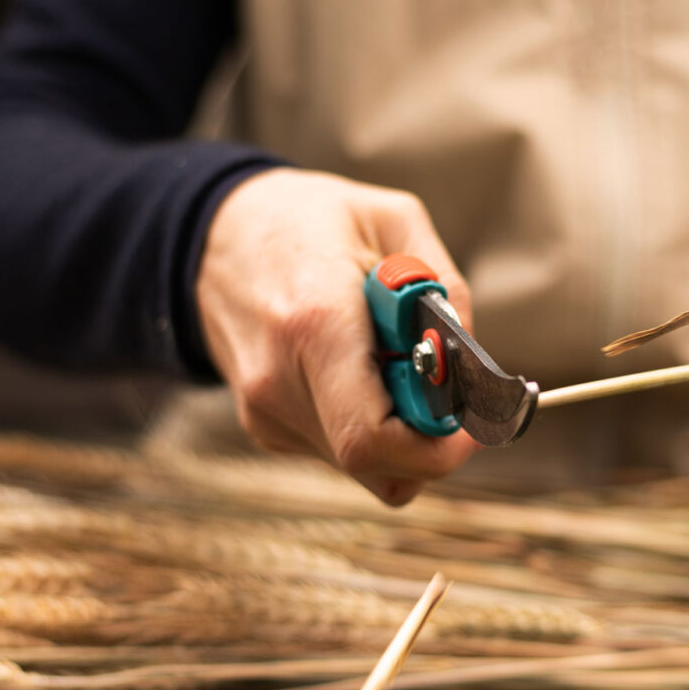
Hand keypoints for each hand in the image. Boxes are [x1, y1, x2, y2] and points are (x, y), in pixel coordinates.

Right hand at [194, 168, 481, 504]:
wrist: (215, 236)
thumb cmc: (309, 220)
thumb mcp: (394, 220)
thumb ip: (447, 292)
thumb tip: (473, 367)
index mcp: (315, 324)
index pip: (372, 438)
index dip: (436, 448)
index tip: (471, 425)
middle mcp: (279, 380)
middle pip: (377, 464)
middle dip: (429, 442)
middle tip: (445, 392)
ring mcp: (266, 411)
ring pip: (364, 468)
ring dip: (401, 434)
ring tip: (392, 366)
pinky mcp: (264, 426)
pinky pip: (340, 454)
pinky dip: (370, 427)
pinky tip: (360, 373)